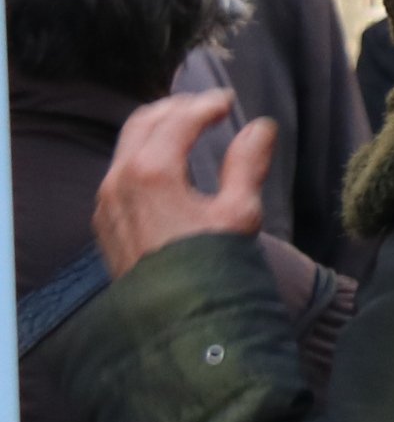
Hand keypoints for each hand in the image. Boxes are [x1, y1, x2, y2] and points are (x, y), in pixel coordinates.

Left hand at [94, 89, 270, 281]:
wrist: (176, 320)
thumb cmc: (211, 266)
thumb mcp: (238, 214)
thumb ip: (247, 165)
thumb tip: (260, 128)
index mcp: (152, 172)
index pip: (179, 120)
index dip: (206, 105)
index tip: (229, 101)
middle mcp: (119, 179)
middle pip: (144, 122)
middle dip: (176, 108)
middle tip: (205, 107)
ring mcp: (106, 200)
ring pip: (127, 146)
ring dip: (157, 129)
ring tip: (186, 129)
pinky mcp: (104, 219)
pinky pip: (119, 172)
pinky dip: (143, 155)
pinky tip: (165, 165)